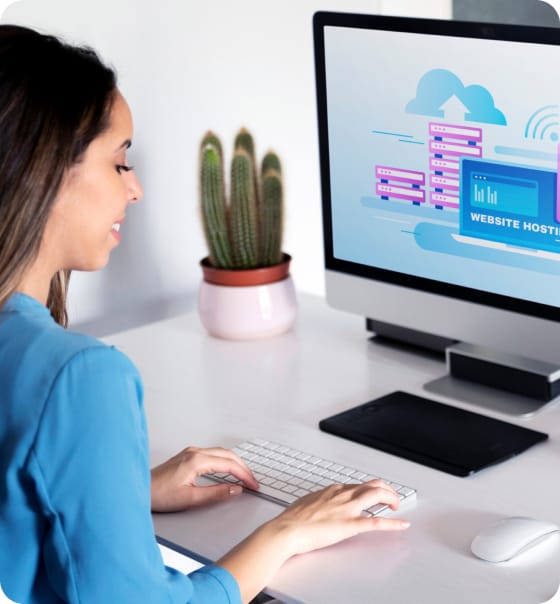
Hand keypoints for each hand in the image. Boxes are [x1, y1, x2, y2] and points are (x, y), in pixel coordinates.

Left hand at [150, 446, 258, 511]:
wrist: (139, 489)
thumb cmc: (160, 495)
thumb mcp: (191, 499)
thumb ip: (216, 493)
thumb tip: (236, 489)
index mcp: (197, 461)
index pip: (229, 464)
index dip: (244, 475)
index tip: (253, 485)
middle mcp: (195, 452)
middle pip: (228, 454)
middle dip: (243, 467)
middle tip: (253, 481)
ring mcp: (191, 452)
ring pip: (221, 452)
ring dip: (235, 463)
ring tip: (244, 476)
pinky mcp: (187, 455)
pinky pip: (212, 454)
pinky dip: (225, 461)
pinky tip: (227, 469)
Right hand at [270, 479, 409, 554]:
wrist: (287, 529)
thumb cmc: (292, 519)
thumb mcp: (307, 502)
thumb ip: (318, 501)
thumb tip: (319, 504)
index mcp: (333, 490)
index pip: (358, 484)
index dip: (370, 488)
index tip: (374, 494)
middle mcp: (343, 495)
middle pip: (372, 484)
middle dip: (386, 489)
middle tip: (391, 498)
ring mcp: (347, 509)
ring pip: (377, 495)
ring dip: (391, 498)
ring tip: (396, 505)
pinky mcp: (350, 525)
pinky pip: (376, 522)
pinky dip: (393, 523)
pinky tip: (402, 524)